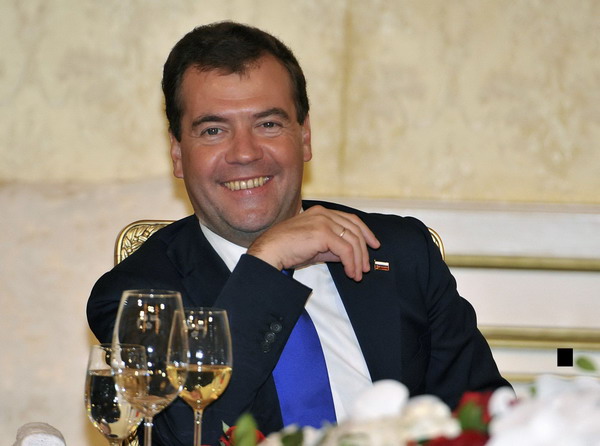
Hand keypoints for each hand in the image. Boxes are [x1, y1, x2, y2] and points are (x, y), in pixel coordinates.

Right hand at [247, 205, 379, 280]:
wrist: (270, 251)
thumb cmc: (286, 250)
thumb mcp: (314, 247)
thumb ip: (331, 247)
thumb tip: (348, 256)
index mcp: (320, 212)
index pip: (350, 219)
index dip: (365, 232)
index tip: (373, 245)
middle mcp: (323, 213)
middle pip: (355, 229)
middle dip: (364, 250)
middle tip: (366, 267)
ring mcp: (323, 221)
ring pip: (352, 240)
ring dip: (358, 260)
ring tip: (357, 274)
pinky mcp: (323, 233)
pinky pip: (345, 250)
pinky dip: (351, 263)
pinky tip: (349, 272)